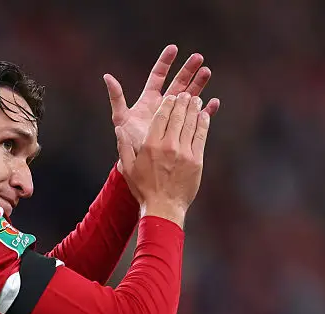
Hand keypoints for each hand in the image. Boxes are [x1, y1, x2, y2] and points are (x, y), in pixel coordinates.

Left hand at [104, 46, 219, 176]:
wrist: (140, 165)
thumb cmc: (129, 141)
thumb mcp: (121, 118)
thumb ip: (116, 97)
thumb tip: (106, 76)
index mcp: (149, 100)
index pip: (158, 76)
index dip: (165, 62)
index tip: (174, 48)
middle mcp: (162, 105)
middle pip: (177, 83)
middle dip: (188, 70)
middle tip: (199, 58)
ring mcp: (174, 117)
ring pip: (189, 96)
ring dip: (199, 84)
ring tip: (207, 72)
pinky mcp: (184, 130)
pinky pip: (197, 118)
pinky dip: (206, 110)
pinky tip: (214, 103)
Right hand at [115, 92, 211, 225]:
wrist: (164, 208)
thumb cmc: (144, 190)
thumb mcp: (128, 169)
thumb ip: (123, 147)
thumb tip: (120, 130)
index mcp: (150, 145)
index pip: (161, 117)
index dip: (168, 104)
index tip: (171, 97)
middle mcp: (168, 146)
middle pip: (178, 116)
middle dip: (183, 102)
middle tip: (186, 94)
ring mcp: (184, 152)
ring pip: (191, 123)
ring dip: (194, 109)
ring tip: (196, 99)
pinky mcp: (196, 160)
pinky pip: (201, 136)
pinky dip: (203, 123)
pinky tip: (204, 115)